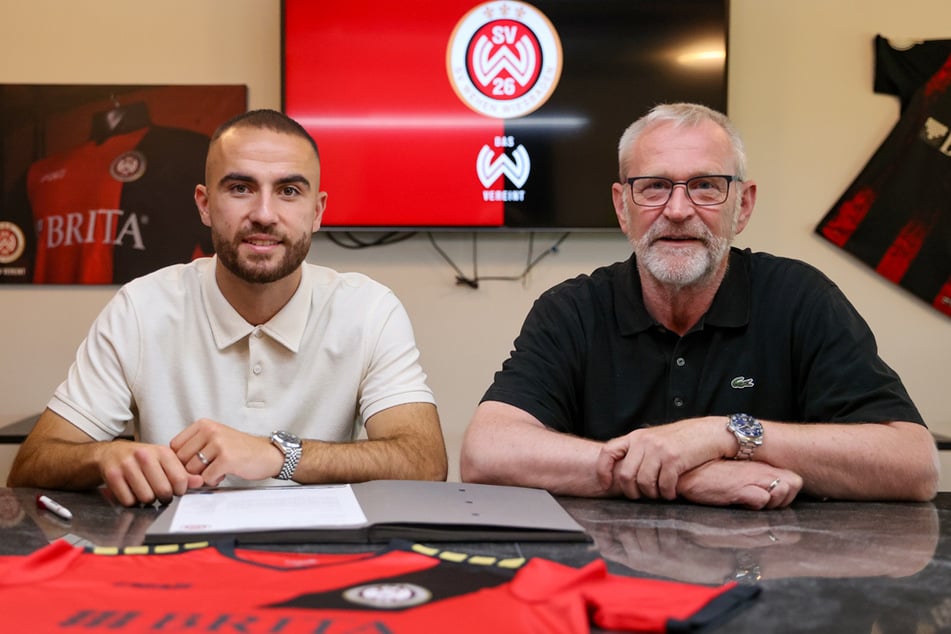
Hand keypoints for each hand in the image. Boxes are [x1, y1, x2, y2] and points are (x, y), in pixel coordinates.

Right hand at [99, 441, 203, 506]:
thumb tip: (200, 482)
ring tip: (146, 491)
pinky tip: (133, 492)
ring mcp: (127, 465)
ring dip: (147, 500)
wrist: (112, 453)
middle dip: (164, 497)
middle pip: (163, 490)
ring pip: (146, 497)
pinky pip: (128, 500)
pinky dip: (132, 501)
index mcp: (162, 451)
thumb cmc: (142, 458)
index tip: (177, 490)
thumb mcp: (164, 460)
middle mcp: (144, 456)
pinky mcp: (113, 475)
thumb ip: (183, 472)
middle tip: (161, 494)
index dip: (180, 490)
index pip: (180, 479)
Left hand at [170, 419, 283, 484]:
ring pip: (192, 470)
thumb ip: (193, 448)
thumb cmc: (240, 449)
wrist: (267, 454)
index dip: (181, 460)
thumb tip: (171, 466)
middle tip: (207, 469)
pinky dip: (214, 480)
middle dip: (192, 470)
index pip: (174, 446)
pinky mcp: (227, 458)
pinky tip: (224, 473)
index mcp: (204, 424)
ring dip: (203, 476)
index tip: (193, 464)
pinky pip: (207, 477)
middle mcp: (210, 431)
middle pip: (181, 460)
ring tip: (217, 470)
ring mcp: (219, 444)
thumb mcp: (214, 439)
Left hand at [595, 417, 729, 499]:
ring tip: (660, 493)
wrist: (710, 433)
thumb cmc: (683, 440)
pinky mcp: (674, 458)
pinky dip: (667, 493)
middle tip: (642, 496)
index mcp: (636, 436)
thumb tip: (624, 474)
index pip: (608, 452)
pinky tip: (672, 492)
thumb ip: (639, 452)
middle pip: (625, 475)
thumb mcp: (655, 440)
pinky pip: (663, 485)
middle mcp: (644, 441)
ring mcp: (659, 449)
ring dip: (652, 494)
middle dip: (632, 492)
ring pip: (643, 483)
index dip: (603, 471)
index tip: (605, 485)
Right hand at [676, 459, 802, 508]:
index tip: (770, 497)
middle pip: (794, 486)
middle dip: (782, 499)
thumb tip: (769, 497)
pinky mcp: (740, 488)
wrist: (687, 472)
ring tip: (748, 500)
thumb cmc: (710, 476)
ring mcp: (751, 477)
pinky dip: (754, 504)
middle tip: (760, 500)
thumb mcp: (738, 475)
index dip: (787, 493)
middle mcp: (760, 469)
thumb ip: (757, 482)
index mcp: (761, 466)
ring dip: (769, 502)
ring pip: (781, 492)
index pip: (795, 480)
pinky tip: (738, 501)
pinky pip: (761, 500)